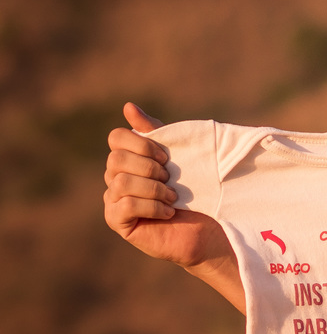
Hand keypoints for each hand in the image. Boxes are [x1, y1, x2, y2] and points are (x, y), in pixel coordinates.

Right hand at [104, 103, 229, 268]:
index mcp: (128, 156)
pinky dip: (151, 207)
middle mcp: (114, 176)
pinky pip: (125, 205)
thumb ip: (154, 131)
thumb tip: (128, 106)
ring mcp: (113, 198)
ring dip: (154, 189)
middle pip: (116, 158)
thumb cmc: (194, 190)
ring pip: (121, 182)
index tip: (167, 157)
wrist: (207, 226)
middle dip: (149, 168)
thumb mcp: (177, 154)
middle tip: (171, 179)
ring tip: (173, 198)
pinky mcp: (116, 220)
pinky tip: (168, 212)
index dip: (142, 143)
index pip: (116, 137)